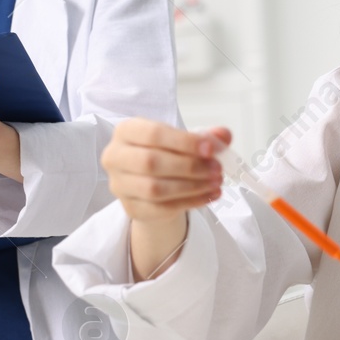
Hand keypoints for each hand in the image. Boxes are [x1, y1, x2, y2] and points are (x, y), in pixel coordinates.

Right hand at [102, 120, 230, 279]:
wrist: (153, 185)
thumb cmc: (166, 155)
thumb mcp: (184, 141)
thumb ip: (205, 136)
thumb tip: (223, 135)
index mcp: (126, 131)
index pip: (153, 134)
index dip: (184, 141)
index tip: (211, 148)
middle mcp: (115, 157)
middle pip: (151, 162)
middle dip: (189, 166)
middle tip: (217, 169)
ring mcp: (120, 185)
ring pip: (155, 189)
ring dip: (191, 186)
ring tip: (216, 183)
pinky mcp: (131, 208)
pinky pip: (161, 208)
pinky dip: (190, 202)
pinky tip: (209, 196)